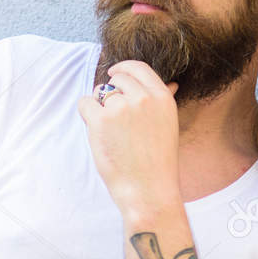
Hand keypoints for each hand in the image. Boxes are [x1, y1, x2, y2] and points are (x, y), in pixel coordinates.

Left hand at [76, 59, 181, 213]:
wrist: (148, 191)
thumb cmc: (158, 163)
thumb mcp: (168, 126)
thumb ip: (163, 101)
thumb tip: (172, 83)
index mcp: (162, 98)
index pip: (138, 68)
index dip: (123, 69)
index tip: (114, 74)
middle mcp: (143, 98)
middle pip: (117, 79)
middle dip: (110, 92)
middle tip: (113, 117)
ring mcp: (121, 107)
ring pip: (99, 92)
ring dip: (99, 107)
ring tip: (112, 133)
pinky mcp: (101, 119)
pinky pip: (85, 104)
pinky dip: (87, 116)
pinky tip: (99, 134)